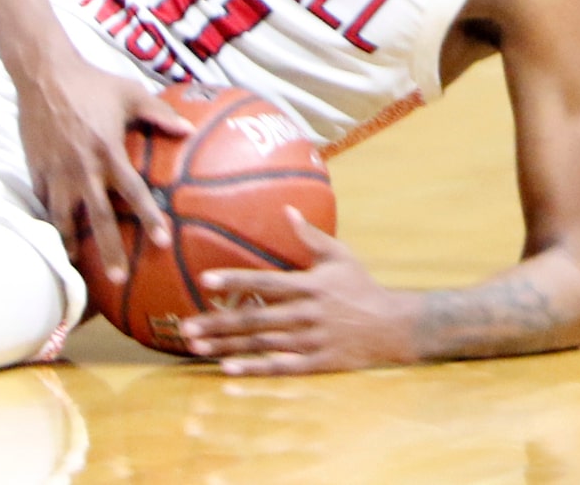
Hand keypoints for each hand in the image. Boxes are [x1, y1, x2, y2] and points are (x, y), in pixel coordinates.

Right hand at [16, 59, 191, 282]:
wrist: (44, 74)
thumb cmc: (91, 82)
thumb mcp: (130, 93)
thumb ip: (159, 114)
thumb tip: (188, 130)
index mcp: (109, 151)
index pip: (133, 192)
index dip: (149, 218)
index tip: (161, 241)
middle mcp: (83, 168)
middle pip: (99, 218)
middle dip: (110, 250)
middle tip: (121, 277)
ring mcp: (57, 171)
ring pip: (63, 217)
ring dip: (71, 243)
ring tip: (77, 264)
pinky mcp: (36, 169)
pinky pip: (44, 201)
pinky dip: (50, 218)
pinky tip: (56, 231)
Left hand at [181, 215, 412, 373]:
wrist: (392, 326)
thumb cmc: (361, 286)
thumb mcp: (339, 256)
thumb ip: (310, 236)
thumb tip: (286, 209)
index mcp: (308, 286)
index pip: (264, 283)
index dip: (235, 281)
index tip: (206, 280)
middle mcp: (304, 315)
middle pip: (254, 319)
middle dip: (218, 322)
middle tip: (186, 326)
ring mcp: (309, 342)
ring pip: (260, 345)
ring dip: (227, 346)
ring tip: (196, 346)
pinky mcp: (314, 364)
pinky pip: (279, 369)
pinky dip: (253, 370)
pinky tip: (227, 370)